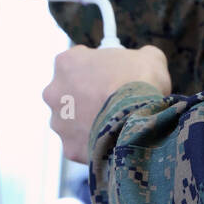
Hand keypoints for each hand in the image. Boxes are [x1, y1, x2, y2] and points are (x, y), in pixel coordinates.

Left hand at [42, 43, 171, 162]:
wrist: (140, 121)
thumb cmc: (140, 84)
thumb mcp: (149, 57)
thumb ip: (138, 56)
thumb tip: (145, 60)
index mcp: (67, 62)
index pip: (78, 60)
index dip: (98, 67)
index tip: (111, 74)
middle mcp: (54, 92)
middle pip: (69, 92)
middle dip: (87, 96)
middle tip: (113, 99)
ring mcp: (59, 122)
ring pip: (73, 121)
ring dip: (88, 121)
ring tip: (116, 123)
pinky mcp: (70, 147)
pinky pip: (82, 144)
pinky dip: (96, 143)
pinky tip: (114, 139)